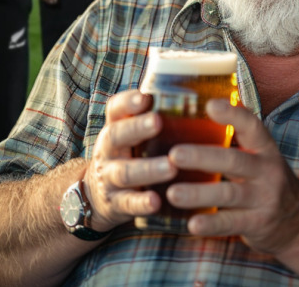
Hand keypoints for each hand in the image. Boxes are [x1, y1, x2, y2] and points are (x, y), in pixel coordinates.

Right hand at [82, 89, 176, 232]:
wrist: (96, 197)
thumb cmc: (128, 157)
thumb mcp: (131, 137)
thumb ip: (154, 119)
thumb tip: (202, 95)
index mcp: (115, 129)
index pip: (115, 109)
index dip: (128, 102)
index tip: (146, 96)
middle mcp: (108, 150)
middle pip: (117, 135)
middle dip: (137, 128)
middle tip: (157, 121)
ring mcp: (109, 178)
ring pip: (125, 172)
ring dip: (148, 169)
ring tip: (170, 167)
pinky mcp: (115, 204)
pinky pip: (128, 203)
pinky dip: (142, 203)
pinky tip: (156, 201)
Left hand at [166, 99, 298, 255]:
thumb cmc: (267, 180)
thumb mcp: (260, 155)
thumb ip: (237, 134)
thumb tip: (206, 97)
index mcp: (263, 148)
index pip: (251, 126)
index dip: (232, 114)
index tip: (209, 105)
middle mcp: (266, 171)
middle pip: (233, 160)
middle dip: (202, 157)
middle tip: (173, 154)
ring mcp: (264, 198)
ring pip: (229, 193)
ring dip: (199, 193)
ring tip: (172, 193)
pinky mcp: (258, 224)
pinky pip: (232, 223)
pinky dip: (211, 224)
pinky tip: (192, 224)